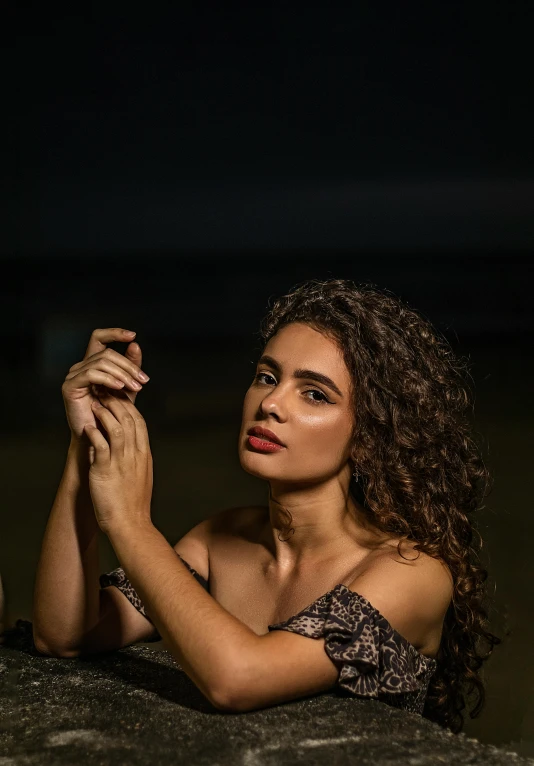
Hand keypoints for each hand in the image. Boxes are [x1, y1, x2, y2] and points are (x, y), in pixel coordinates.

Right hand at [62, 328, 149, 438]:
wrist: (100, 438)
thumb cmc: (112, 415)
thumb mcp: (127, 388)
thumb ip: (130, 367)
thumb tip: (135, 345)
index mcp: (93, 363)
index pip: (99, 337)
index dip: (114, 333)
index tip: (133, 335)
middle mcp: (81, 366)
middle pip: (107, 352)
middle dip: (128, 365)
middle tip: (143, 380)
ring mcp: (73, 375)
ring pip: (101, 362)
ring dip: (122, 373)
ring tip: (135, 387)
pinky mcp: (70, 386)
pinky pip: (91, 374)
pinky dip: (108, 378)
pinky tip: (120, 387)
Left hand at [83, 389, 152, 534]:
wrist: (130, 524)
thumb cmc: (132, 503)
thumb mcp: (139, 474)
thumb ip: (132, 456)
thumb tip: (120, 443)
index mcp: (144, 453)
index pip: (139, 420)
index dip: (128, 405)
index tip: (117, 396)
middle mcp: (135, 453)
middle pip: (129, 418)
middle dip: (116, 402)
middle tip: (104, 391)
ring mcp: (122, 461)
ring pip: (117, 427)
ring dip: (105, 412)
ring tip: (95, 403)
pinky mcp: (107, 470)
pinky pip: (102, 445)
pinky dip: (95, 433)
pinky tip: (88, 427)